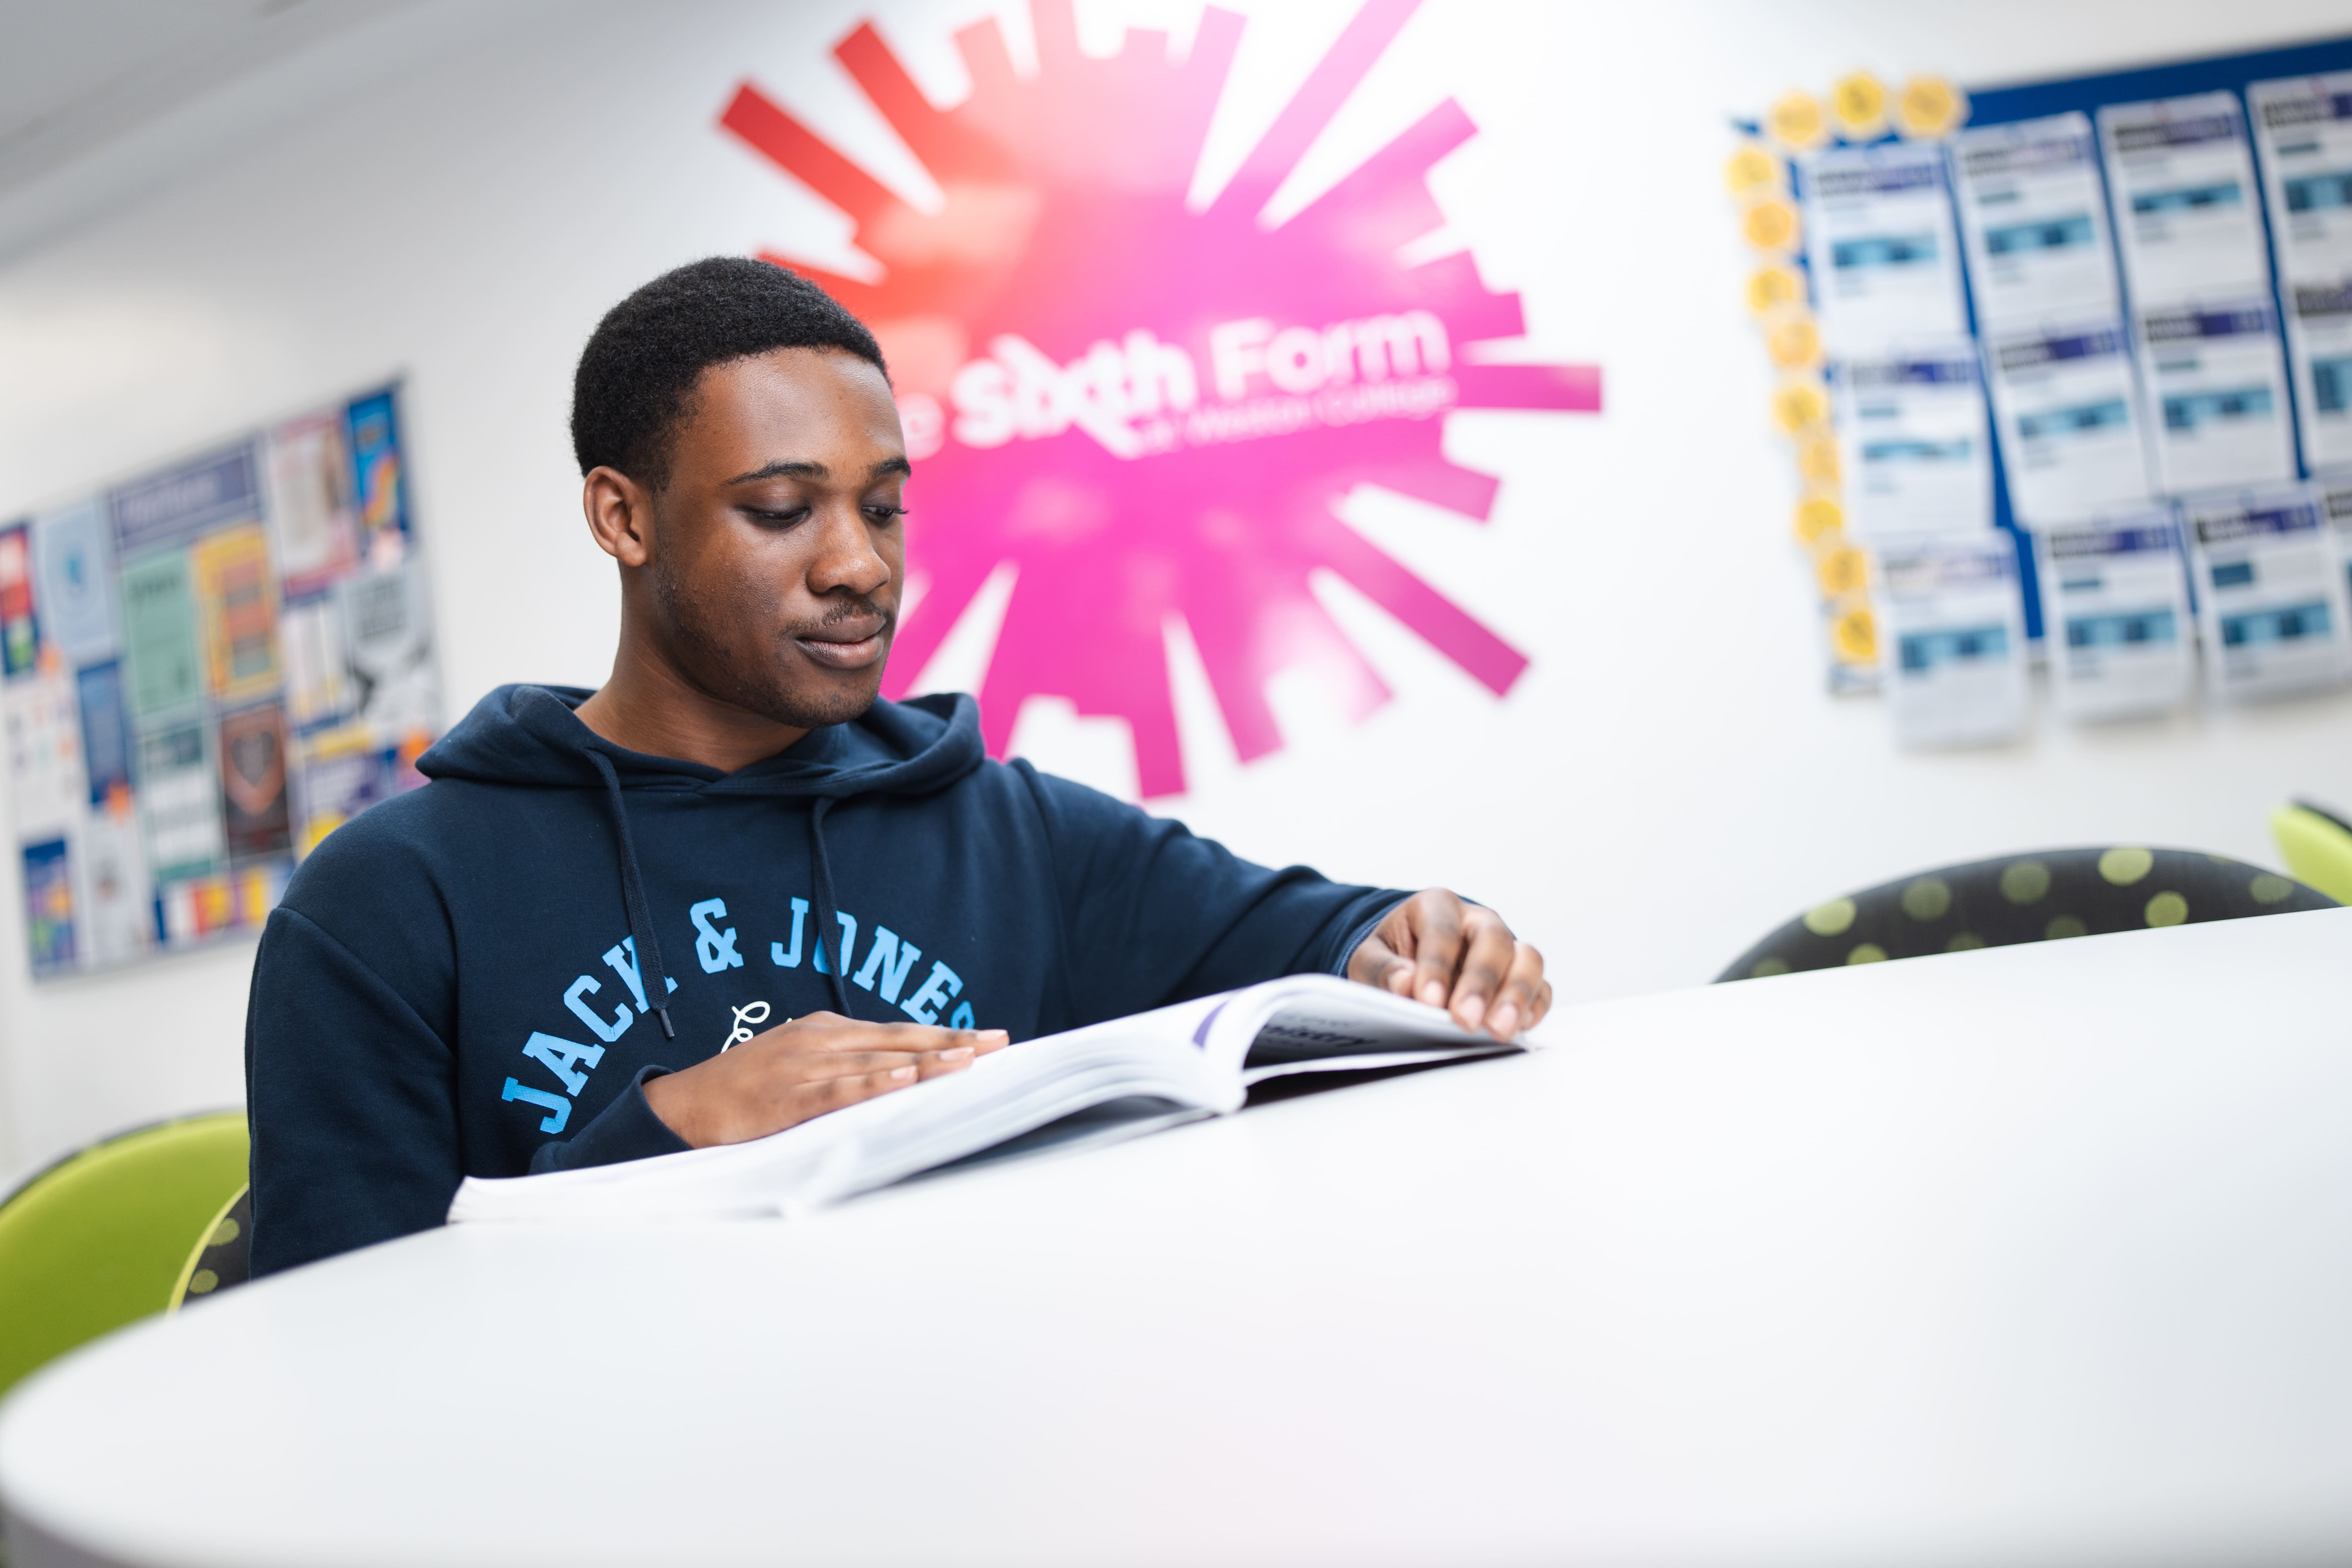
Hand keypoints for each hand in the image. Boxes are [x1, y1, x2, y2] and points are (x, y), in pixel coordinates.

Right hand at [642, 1011, 1008, 1147]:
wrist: (680, 1107)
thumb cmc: (745, 1091)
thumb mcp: (800, 1067)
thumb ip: (845, 1069)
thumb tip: (901, 1078)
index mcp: (826, 1032)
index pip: (899, 1032)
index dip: (946, 1034)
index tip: (990, 1038)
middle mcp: (819, 1042)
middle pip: (898, 1041)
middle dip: (951, 1042)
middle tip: (999, 1045)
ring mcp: (801, 1068)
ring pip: (875, 1063)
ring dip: (924, 1060)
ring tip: (967, 1060)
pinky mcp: (784, 1099)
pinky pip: (835, 1092)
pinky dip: (870, 1085)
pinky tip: (902, 1082)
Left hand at [1347, 890, 1550, 1039]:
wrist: (1410, 959)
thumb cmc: (1391, 956)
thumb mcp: (1370, 958)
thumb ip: (1383, 970)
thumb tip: (1406, 987)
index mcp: (1437, 906)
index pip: (1442, 931)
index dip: (1437, 966)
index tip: (1428, 1001)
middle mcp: (1477, 920)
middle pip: (1493, 941)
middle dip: (1481, 982)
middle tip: (1466, 1019)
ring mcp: (1505, 947)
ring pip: (1527, 959)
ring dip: (1516, 995)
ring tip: (1499, 1029)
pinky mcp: (1519, 974)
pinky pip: (1540, 987)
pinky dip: (1534, 1006)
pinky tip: (1520, 1028)